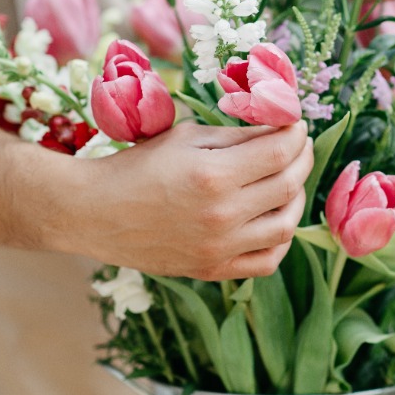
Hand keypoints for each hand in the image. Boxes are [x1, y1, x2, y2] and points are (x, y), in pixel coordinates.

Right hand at [61, 121, 313, 280]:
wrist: (93, 213)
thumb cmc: (137, 166)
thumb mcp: (186, 137)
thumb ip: (236, 136)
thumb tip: (280, 129)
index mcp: (213, 174)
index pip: (279, 152)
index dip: (296, 134)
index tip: (297, 124)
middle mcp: (222, 215)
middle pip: (288, 186)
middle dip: (302, 160)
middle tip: (299, 146)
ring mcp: (219, 248)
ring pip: (285, 227)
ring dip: (296, 199)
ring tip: (289, 180)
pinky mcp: (212, 270)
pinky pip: (266, 262)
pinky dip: (279, 240)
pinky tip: (274, 219)